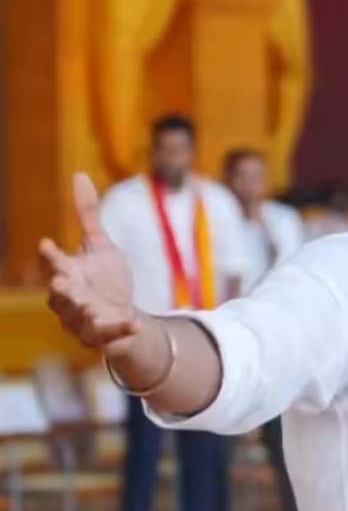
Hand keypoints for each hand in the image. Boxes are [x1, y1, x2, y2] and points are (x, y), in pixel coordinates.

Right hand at [39, 173, 140, 355]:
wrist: (120, 316)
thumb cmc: (104, 279)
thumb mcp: (100, 245)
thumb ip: (87, 215)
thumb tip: (79, 175)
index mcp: (68, 273)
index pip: (56, 262)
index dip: (51, 254)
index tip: (47, 243)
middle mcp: (69, 298)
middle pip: (61, 293)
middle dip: (60, 288)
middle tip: (59, 281)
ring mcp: (83, 319)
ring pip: (78, 316)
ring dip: (83, 311)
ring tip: (91, 307)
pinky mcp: (101, 335)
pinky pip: (109, 334)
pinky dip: (121, 328)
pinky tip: (136, 323)